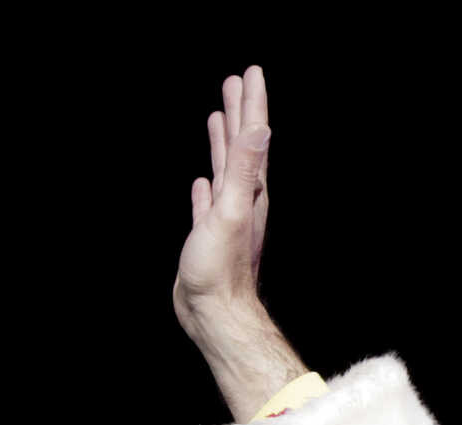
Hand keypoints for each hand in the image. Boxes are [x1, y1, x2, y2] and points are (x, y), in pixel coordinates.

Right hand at [173, 67, 271, 343]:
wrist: (214, 314)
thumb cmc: (222, 270)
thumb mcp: (232, 212)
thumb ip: (244, 170)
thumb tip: (260, 130)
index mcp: (249, 192)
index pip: (252, 137)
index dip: (252, 104)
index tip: (251, 73)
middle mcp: (242, 201)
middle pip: (242, 146)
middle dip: (240, 112)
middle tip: (236, 81)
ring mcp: (225, 218)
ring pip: (225, 170)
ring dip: (223, 142)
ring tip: (218, 116)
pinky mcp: (209, 236)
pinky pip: (208, 202)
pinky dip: (206, 186)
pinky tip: (202, 180)